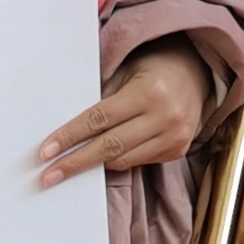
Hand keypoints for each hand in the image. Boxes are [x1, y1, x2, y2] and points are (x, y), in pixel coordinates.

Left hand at [37, 38, 209, 187]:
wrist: (197, 72)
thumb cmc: (153, 68)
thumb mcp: (126, 71)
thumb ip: (102, 98)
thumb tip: (68, 130)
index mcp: (148, 92)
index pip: (99, 119)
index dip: (70, 136)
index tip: (46, 151)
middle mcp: (165, 117)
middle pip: (109, 146)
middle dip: (75, 162)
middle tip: (48, 176)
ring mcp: (174, 137)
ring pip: (123, 160)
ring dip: (93, 165)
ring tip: (67, 168)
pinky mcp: (178, 150)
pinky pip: (138, 162)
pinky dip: (117, 161)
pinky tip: (102, 159)